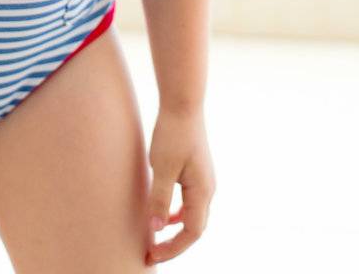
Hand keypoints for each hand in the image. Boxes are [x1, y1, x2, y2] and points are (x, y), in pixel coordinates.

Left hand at [144, 106, 215, 264]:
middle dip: (174, 244)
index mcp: (202, 191)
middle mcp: (208, 188)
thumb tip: (156, 230)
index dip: (173, 248)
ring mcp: (204, 179)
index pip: (192, 232)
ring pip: (192, 215)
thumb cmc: (173, 133)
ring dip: (175, 230)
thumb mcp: (162, 168)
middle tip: (151, 253)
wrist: (183, 103)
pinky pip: (189, 201)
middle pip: (194, 227)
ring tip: (156, 240)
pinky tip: (163, 214)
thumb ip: (159, 199)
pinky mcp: (196, 170)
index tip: (152, 255)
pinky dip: (177, 213)